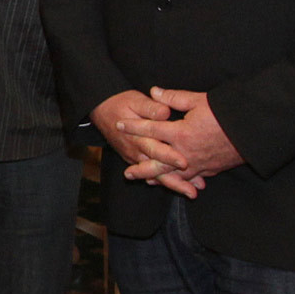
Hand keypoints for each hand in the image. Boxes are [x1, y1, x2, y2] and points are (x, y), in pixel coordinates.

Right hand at [91, 88, 205, 197]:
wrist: (102, 111)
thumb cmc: (122, 104)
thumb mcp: (136, 100)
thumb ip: (151, 107)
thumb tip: (165, 113)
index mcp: (138, 136)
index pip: (155, 149)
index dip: (169, 157)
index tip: (184, 163)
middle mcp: (136, 151)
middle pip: (156, 170)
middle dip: (175, 181)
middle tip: (192, 191)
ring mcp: (136, 158)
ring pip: (155, 176)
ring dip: (174, 184)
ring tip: (191, 193)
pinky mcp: (136, 160)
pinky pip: (152, 174)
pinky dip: (166, 181)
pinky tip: (182, 186)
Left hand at [117, 87, 241, 193]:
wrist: (254, 130)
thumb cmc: (227, 112)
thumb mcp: (199, 101)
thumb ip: (174, 98)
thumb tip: (154, 92)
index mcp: (180, 133)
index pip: (150, 129)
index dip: (134, 126)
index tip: (119, 125)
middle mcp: (185, 152)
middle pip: (156, 161)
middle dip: (140, 166)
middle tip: (126, 172)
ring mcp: (197, 163)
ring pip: (172, 174)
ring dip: (157, 178)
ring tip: (144, 181)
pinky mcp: (210, 169)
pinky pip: (190, 178)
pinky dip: (179, 181)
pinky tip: (174, 182)